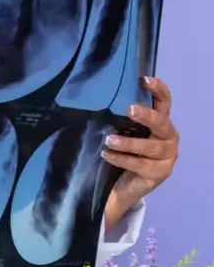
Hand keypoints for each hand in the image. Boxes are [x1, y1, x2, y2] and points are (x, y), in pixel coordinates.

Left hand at [101, 76, 178, 225]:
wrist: (123, 186)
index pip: (164, 102)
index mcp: (162, 123)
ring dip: (129, 143)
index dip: (158, 90)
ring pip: (151, 147)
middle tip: (130, 109)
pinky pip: (140, 164)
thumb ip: (121, 120)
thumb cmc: (124, 154)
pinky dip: (122, 159)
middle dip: (147, 116)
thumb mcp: (124, 134)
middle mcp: (169, 137)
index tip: (143, 80)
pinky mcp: (160, 173)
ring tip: (109, 140)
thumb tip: (99, 100)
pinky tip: (107, 155)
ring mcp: (167, 156)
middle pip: (162, 123)